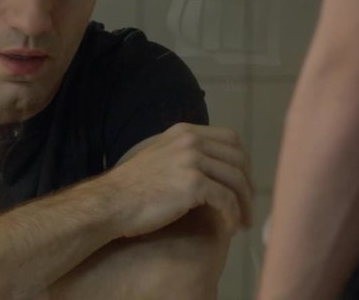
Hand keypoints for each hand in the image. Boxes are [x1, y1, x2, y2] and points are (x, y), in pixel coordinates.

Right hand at [102, 123, 253, 237]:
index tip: (243, 184)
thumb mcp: (158, 156)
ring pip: (236, 179)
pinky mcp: (193, 183)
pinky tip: (230, 227)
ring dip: (244, 204)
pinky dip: (233, 214)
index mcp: (184, 132)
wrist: (110, 203)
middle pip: (238, 158)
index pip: (230, 139)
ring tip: (243, 223)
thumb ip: (182, 154)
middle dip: (248, 185)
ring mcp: (192, 160)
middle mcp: (191, 140)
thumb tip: (209, 168)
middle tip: (248, 207)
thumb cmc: (130, 188)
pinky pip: (226, 199)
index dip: (242, 162)